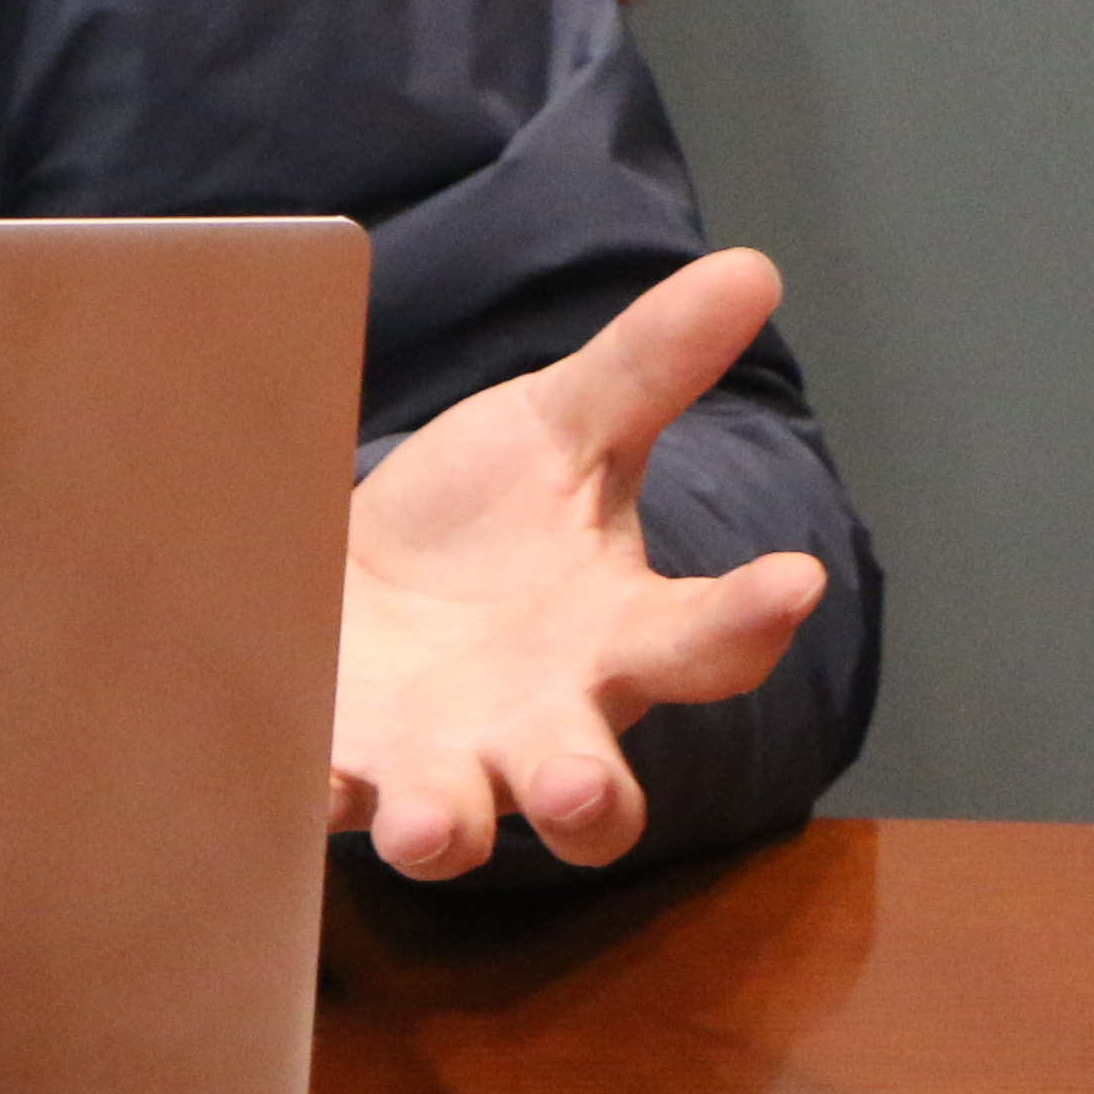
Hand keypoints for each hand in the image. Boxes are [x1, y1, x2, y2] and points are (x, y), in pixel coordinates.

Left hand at [333, 248, 827, 880]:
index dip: (752, 617)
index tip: (794, 579)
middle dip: (587, 798)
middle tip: (578, 788)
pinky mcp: (343, 765)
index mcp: (616, 637)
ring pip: (460, 822)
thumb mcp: (561, 428)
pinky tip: (299, 777)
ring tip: (432, 824)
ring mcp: (440, 758)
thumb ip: (648, 366)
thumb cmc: (481, 519)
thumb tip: (752, 265)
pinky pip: (330, 799)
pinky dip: (317, 795)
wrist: (355, 575)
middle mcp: (539, 721)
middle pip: (590, 789)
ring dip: (448, 827)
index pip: (705, 640)